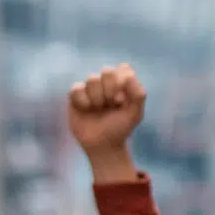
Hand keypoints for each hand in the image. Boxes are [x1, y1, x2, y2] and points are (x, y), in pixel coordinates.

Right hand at [68, 64, 144, 181]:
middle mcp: (106, 83)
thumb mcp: (135, 114)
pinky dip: (83, 100)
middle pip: (107, 71)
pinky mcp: (75, 96)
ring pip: (92, 78)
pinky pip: (76, 88)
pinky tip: (86, 109)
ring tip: (99, 109)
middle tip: (113, 104)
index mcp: (122, 84)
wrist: (102, 145)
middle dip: (111, 89)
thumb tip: (128, 74)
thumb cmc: (120, 128)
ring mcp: (90, 88)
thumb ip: (138, 94)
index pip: (124, 69)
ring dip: (98, 97)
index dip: (124, 82)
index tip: (125, 99)